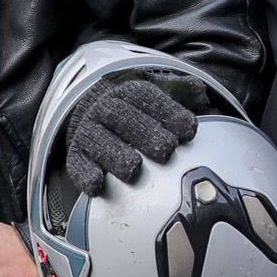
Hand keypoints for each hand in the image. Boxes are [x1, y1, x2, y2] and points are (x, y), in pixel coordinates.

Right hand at [54, 75, 197, 192]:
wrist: (95, 116)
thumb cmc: (137, 111)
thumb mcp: (159, 97)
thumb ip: (181, 94)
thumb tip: (200, 94)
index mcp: (128, 92)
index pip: (146, 96)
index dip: (168, 111)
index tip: (189, 129)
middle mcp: (105, 109)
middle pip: (122, 116)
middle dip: (145, 132)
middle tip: (166, 149)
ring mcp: (89, 132)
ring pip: (97, 139)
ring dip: (115, 154)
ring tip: (133, 168)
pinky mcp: (76, 155)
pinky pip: (76, 163)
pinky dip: (85, 174)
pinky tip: (98, 183)